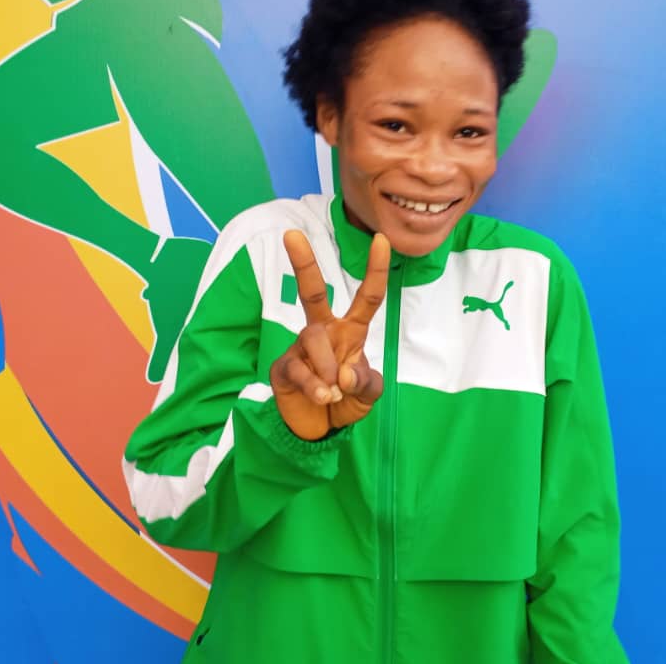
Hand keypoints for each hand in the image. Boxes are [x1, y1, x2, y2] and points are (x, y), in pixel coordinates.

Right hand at [269, 229, 389, 440]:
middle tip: (291, 234)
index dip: (376, 270)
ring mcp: (301, 348)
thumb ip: (365, 383)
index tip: (381, 239)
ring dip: (327, 366)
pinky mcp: (284, 367)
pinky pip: (298, 367)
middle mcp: (324, 332)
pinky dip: (314, 386)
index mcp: (350, 331)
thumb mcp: (368, 395)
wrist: (317, 432)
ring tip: (333, 393)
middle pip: (312, 293)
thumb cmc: (346, 403)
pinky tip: (322, 398)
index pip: (367, 297)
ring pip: (313, 338)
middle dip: (303, 263)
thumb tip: (345, 373)